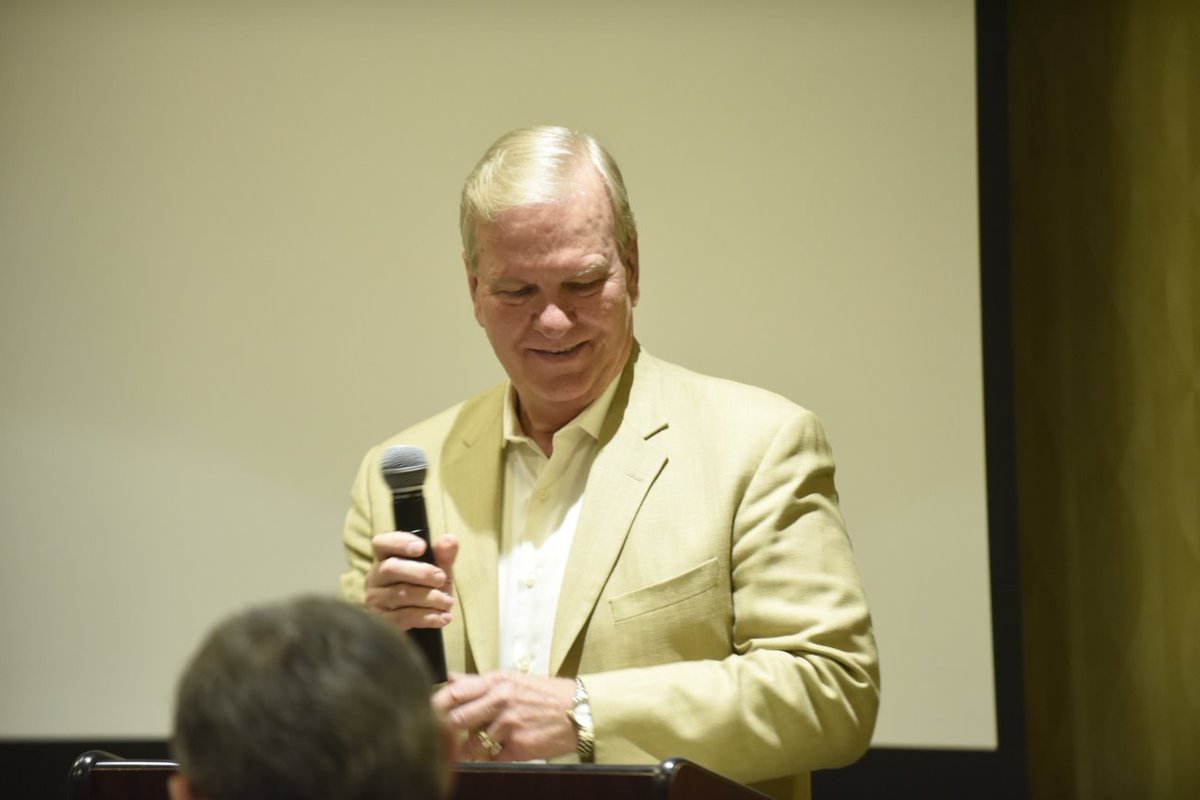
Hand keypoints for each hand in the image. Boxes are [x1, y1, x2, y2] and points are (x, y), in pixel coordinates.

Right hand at [365, 532, 457, 629]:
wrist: (425, 618)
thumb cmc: (428, 585)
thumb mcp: (439, 568)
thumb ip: (444, 554)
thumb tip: (451, 539)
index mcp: (385, 556)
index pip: (382, 543)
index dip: (399, 542)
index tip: (422, 547)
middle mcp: (375, 576)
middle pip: (391, 569)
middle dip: (420, 573)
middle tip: (442, 578)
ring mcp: (376, 598)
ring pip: (399, 595)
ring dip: (428, 598)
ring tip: (448, 601)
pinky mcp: (383, 620)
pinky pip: (403, 617)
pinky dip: (427, 617)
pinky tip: (443, 617)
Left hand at [433, 671, 577, 761]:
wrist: (578, 710)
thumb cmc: (544, 694)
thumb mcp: (511, 680)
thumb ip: (478, 682)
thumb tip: (450, 678)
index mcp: (497, 682)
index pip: (455, 692)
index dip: (434, 704)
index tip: (420, 711)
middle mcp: (501, 701)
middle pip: (457, 719)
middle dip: (442, 730)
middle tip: (431, 737)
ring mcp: (509, 725)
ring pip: (471, 743)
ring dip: (463, 750)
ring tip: (459, 751)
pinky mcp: (518, 747)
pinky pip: (492, 758)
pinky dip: (488, 758)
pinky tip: (492, 754)